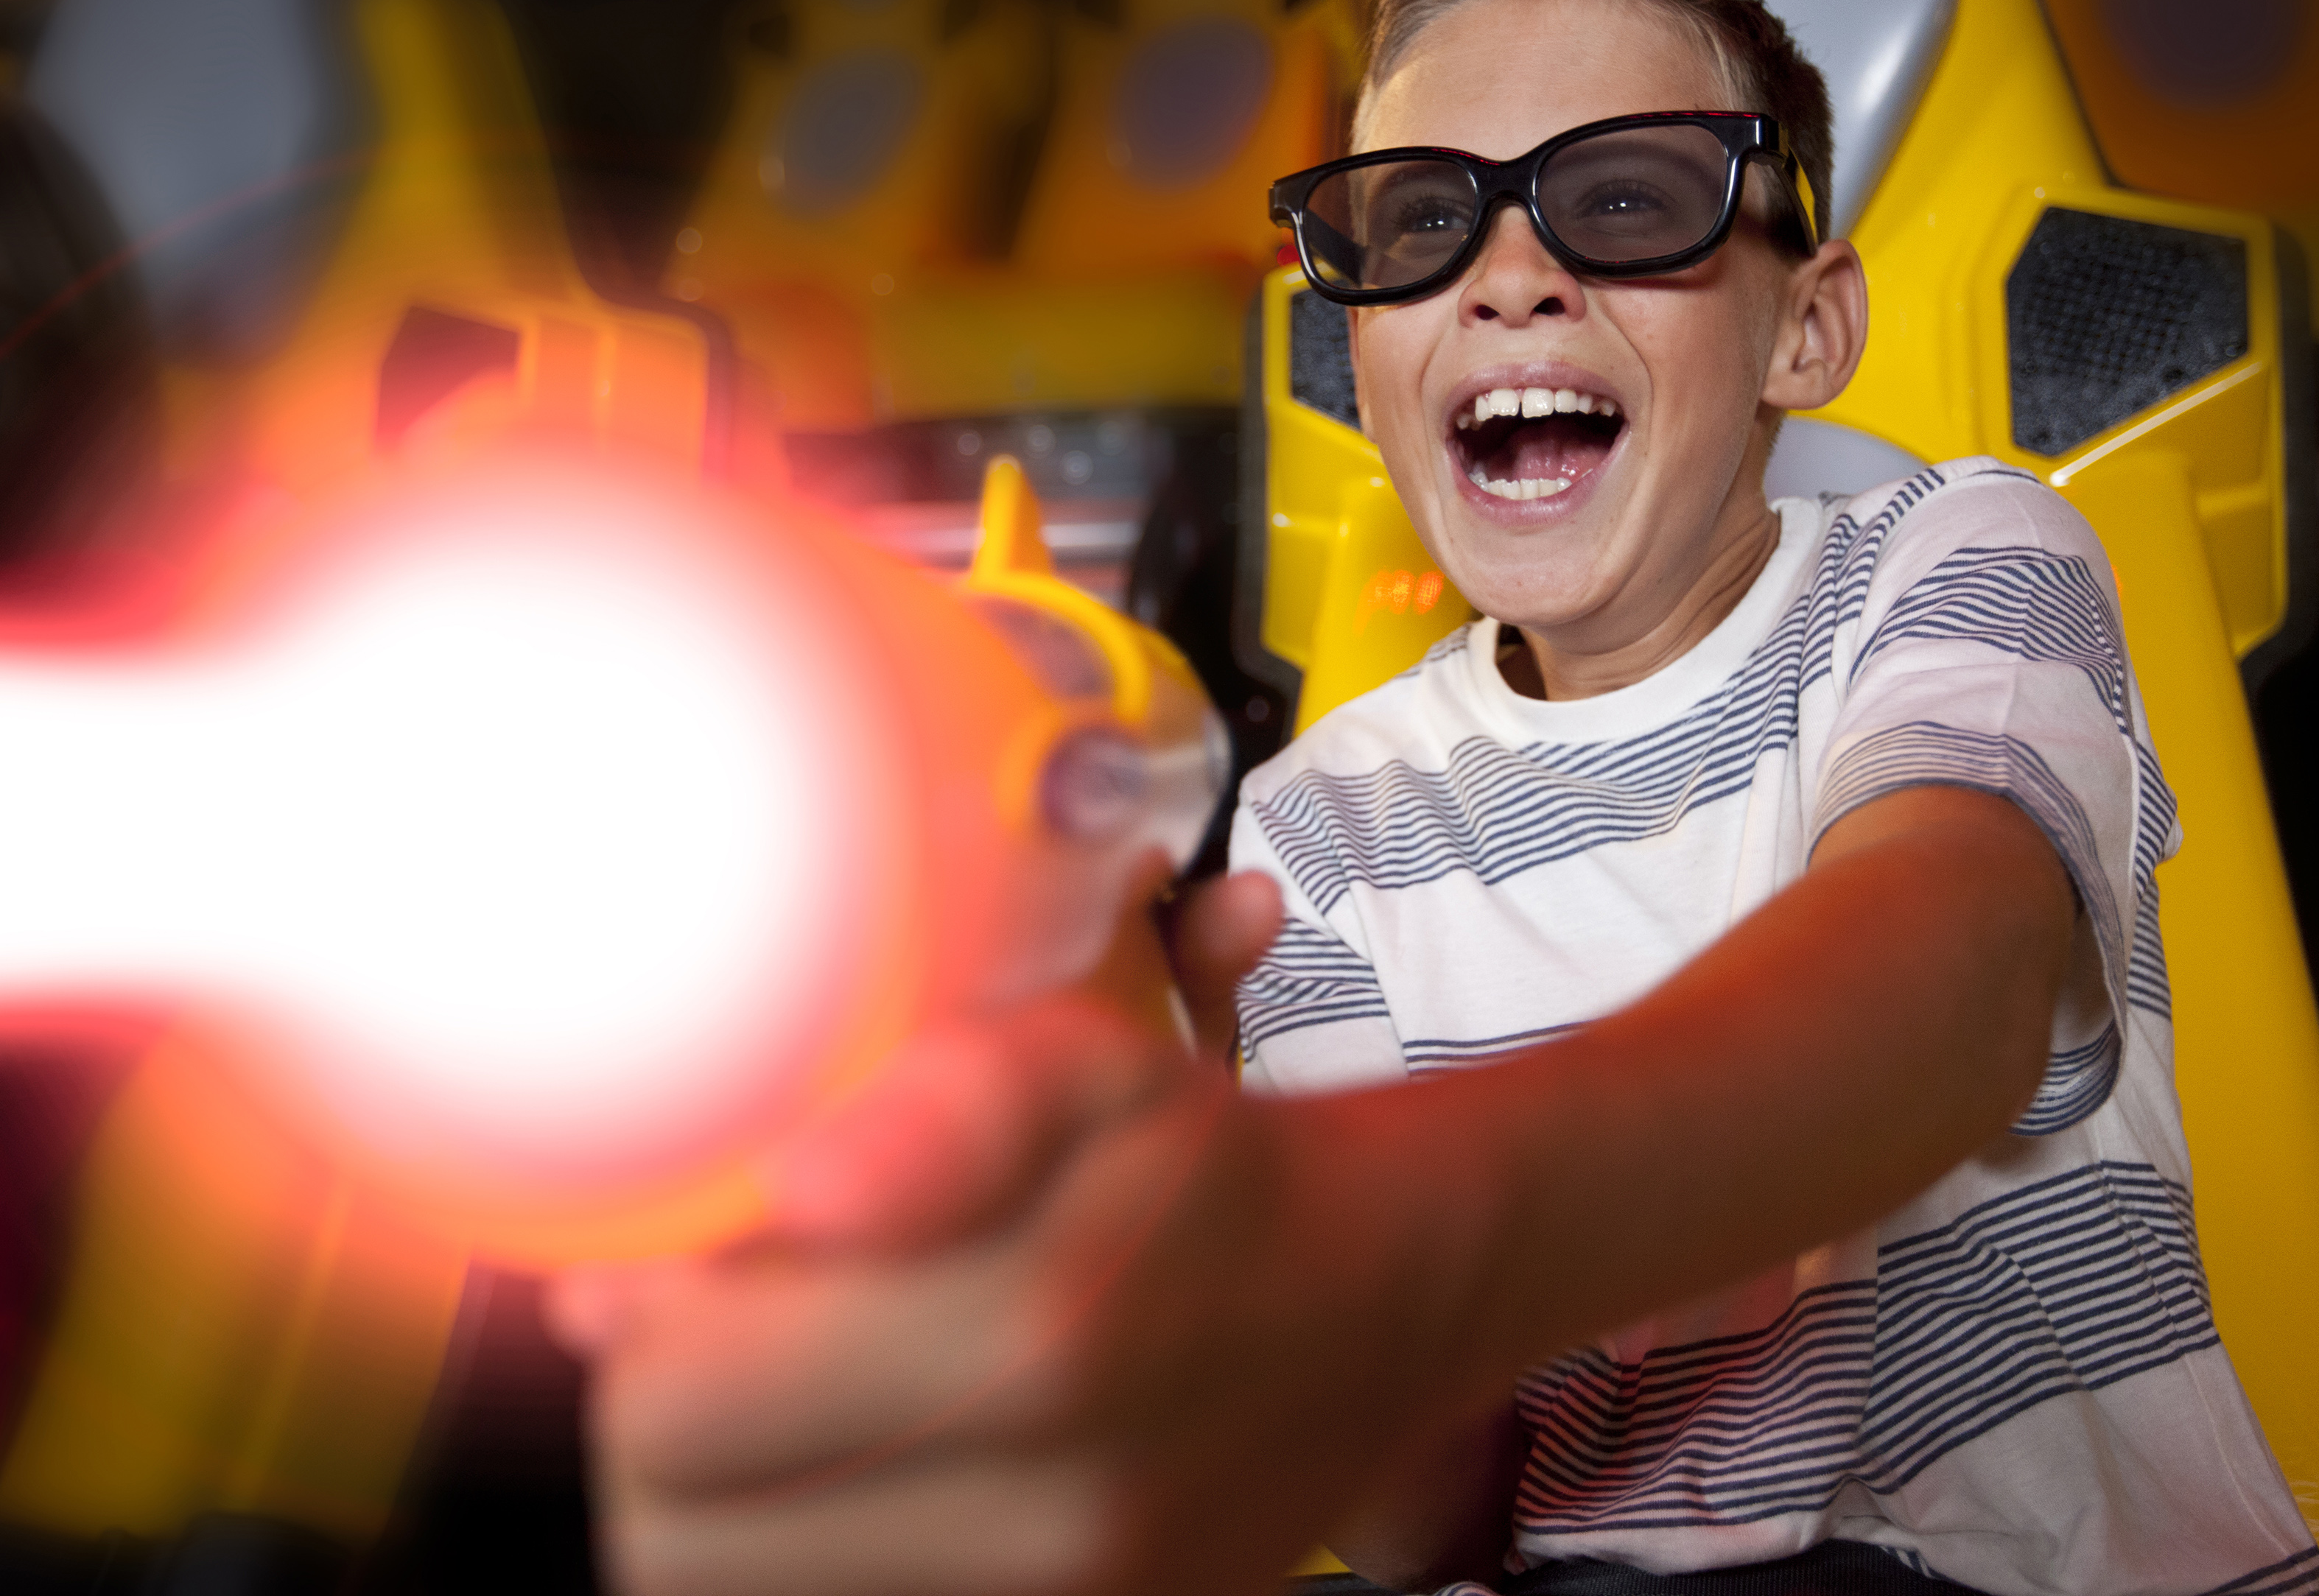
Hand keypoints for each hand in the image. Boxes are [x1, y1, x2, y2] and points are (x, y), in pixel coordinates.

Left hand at [547, 873, 1451, 1595]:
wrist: (1381, 1300)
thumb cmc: (1211, 1175)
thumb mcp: (1094, 1066)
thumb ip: (940, 1106)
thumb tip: (783, 1191)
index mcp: (1047, 1341)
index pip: (676, 1408)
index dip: (646, 1326)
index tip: (692, 1264)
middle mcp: (1055, 1522)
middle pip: (670, 1536)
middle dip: (667, 1422)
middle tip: (738, 1333)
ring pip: (730, 1595)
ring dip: (727, 1502)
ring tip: (805, 1399)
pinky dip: (806, 1552)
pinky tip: (861, 1468)